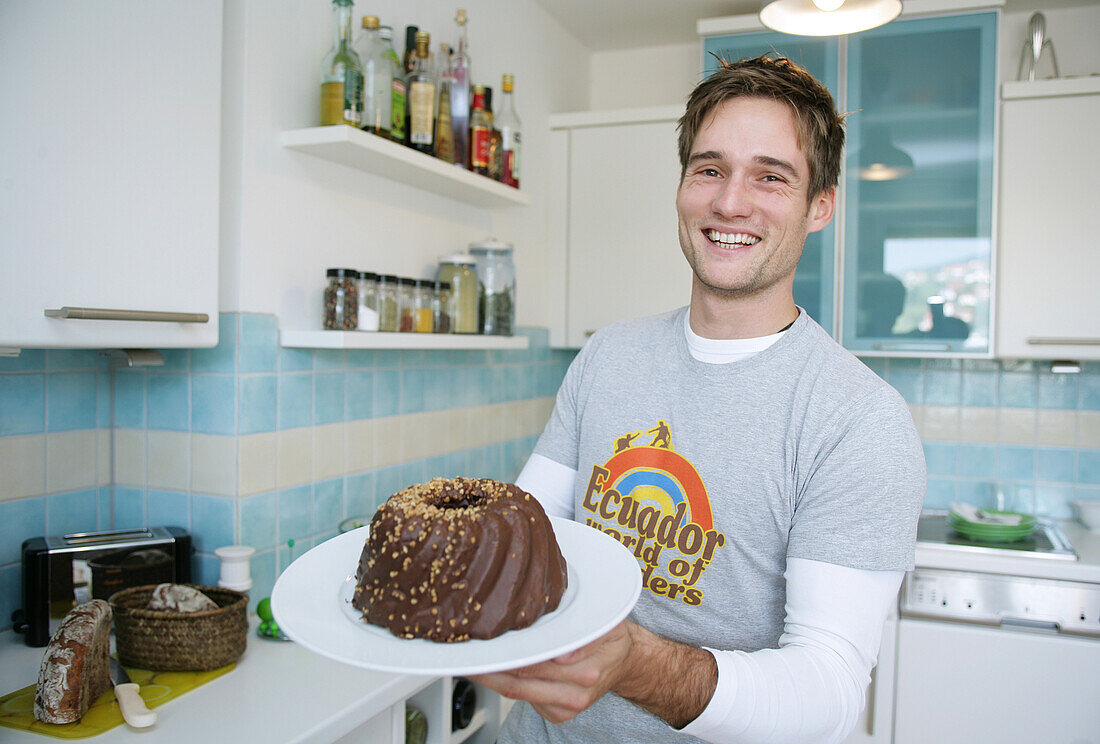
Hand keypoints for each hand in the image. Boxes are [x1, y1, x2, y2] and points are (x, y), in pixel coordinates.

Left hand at [471, 621, 633, 723]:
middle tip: (464, 654)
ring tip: (470, 660)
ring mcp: (566, 707)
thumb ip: (585, 636)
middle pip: (519, 681)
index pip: (534, 664)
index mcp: (586, 670)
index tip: (484, 648)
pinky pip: (525, 699)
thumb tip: (563, 654)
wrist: (624, 662)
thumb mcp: (607, 624)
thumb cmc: (610, 638)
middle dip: (489, 668)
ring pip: (517, 692)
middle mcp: (575, 693)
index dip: (506, 656)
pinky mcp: (558, 715)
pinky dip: (507, 684)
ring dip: (491, 677)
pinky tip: (494, 669)